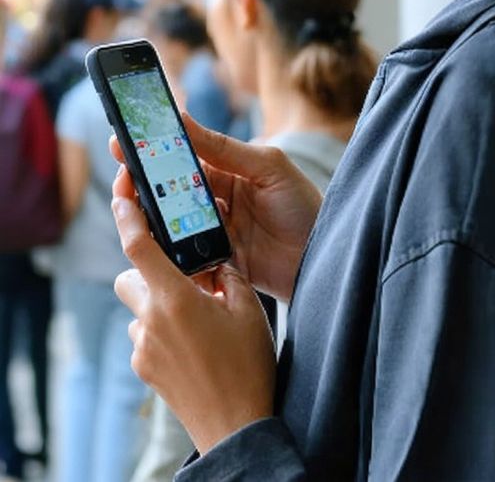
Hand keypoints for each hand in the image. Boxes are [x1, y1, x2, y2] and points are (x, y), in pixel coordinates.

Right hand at [109, 113, 321, 301]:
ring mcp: (212, 231)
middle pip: (167, 189)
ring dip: (149, 214)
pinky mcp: (213, 261)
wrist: (324, 257)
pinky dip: (166, 248)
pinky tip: (153, 241)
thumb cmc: (304, 207)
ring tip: (133, 205)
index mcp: (228, 172)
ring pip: (168, 221)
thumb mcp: (269, 168)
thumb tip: (181, 119)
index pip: (181, 156)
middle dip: (141, 182)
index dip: (152, 149)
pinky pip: (180, 253)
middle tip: (123, 176)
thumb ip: (225, 148)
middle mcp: (215, 200)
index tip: (123, 139)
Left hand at [111, 167, 275, 454]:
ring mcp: (142, 347)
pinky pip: (144, 336)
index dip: (128, 215)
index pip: (138, 247)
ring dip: (160, 305)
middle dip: (149, 271)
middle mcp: (150, 321)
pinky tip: (196, 345)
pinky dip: (163, 331)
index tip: (123, 192)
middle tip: (184, 278)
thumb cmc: (248, 366)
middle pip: (130, 278)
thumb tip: (214, 264)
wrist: (235, 424)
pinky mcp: (143, 368)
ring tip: (200, 320)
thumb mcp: (249, 310)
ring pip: (138, 309)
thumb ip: (228, 278)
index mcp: (176, 299)